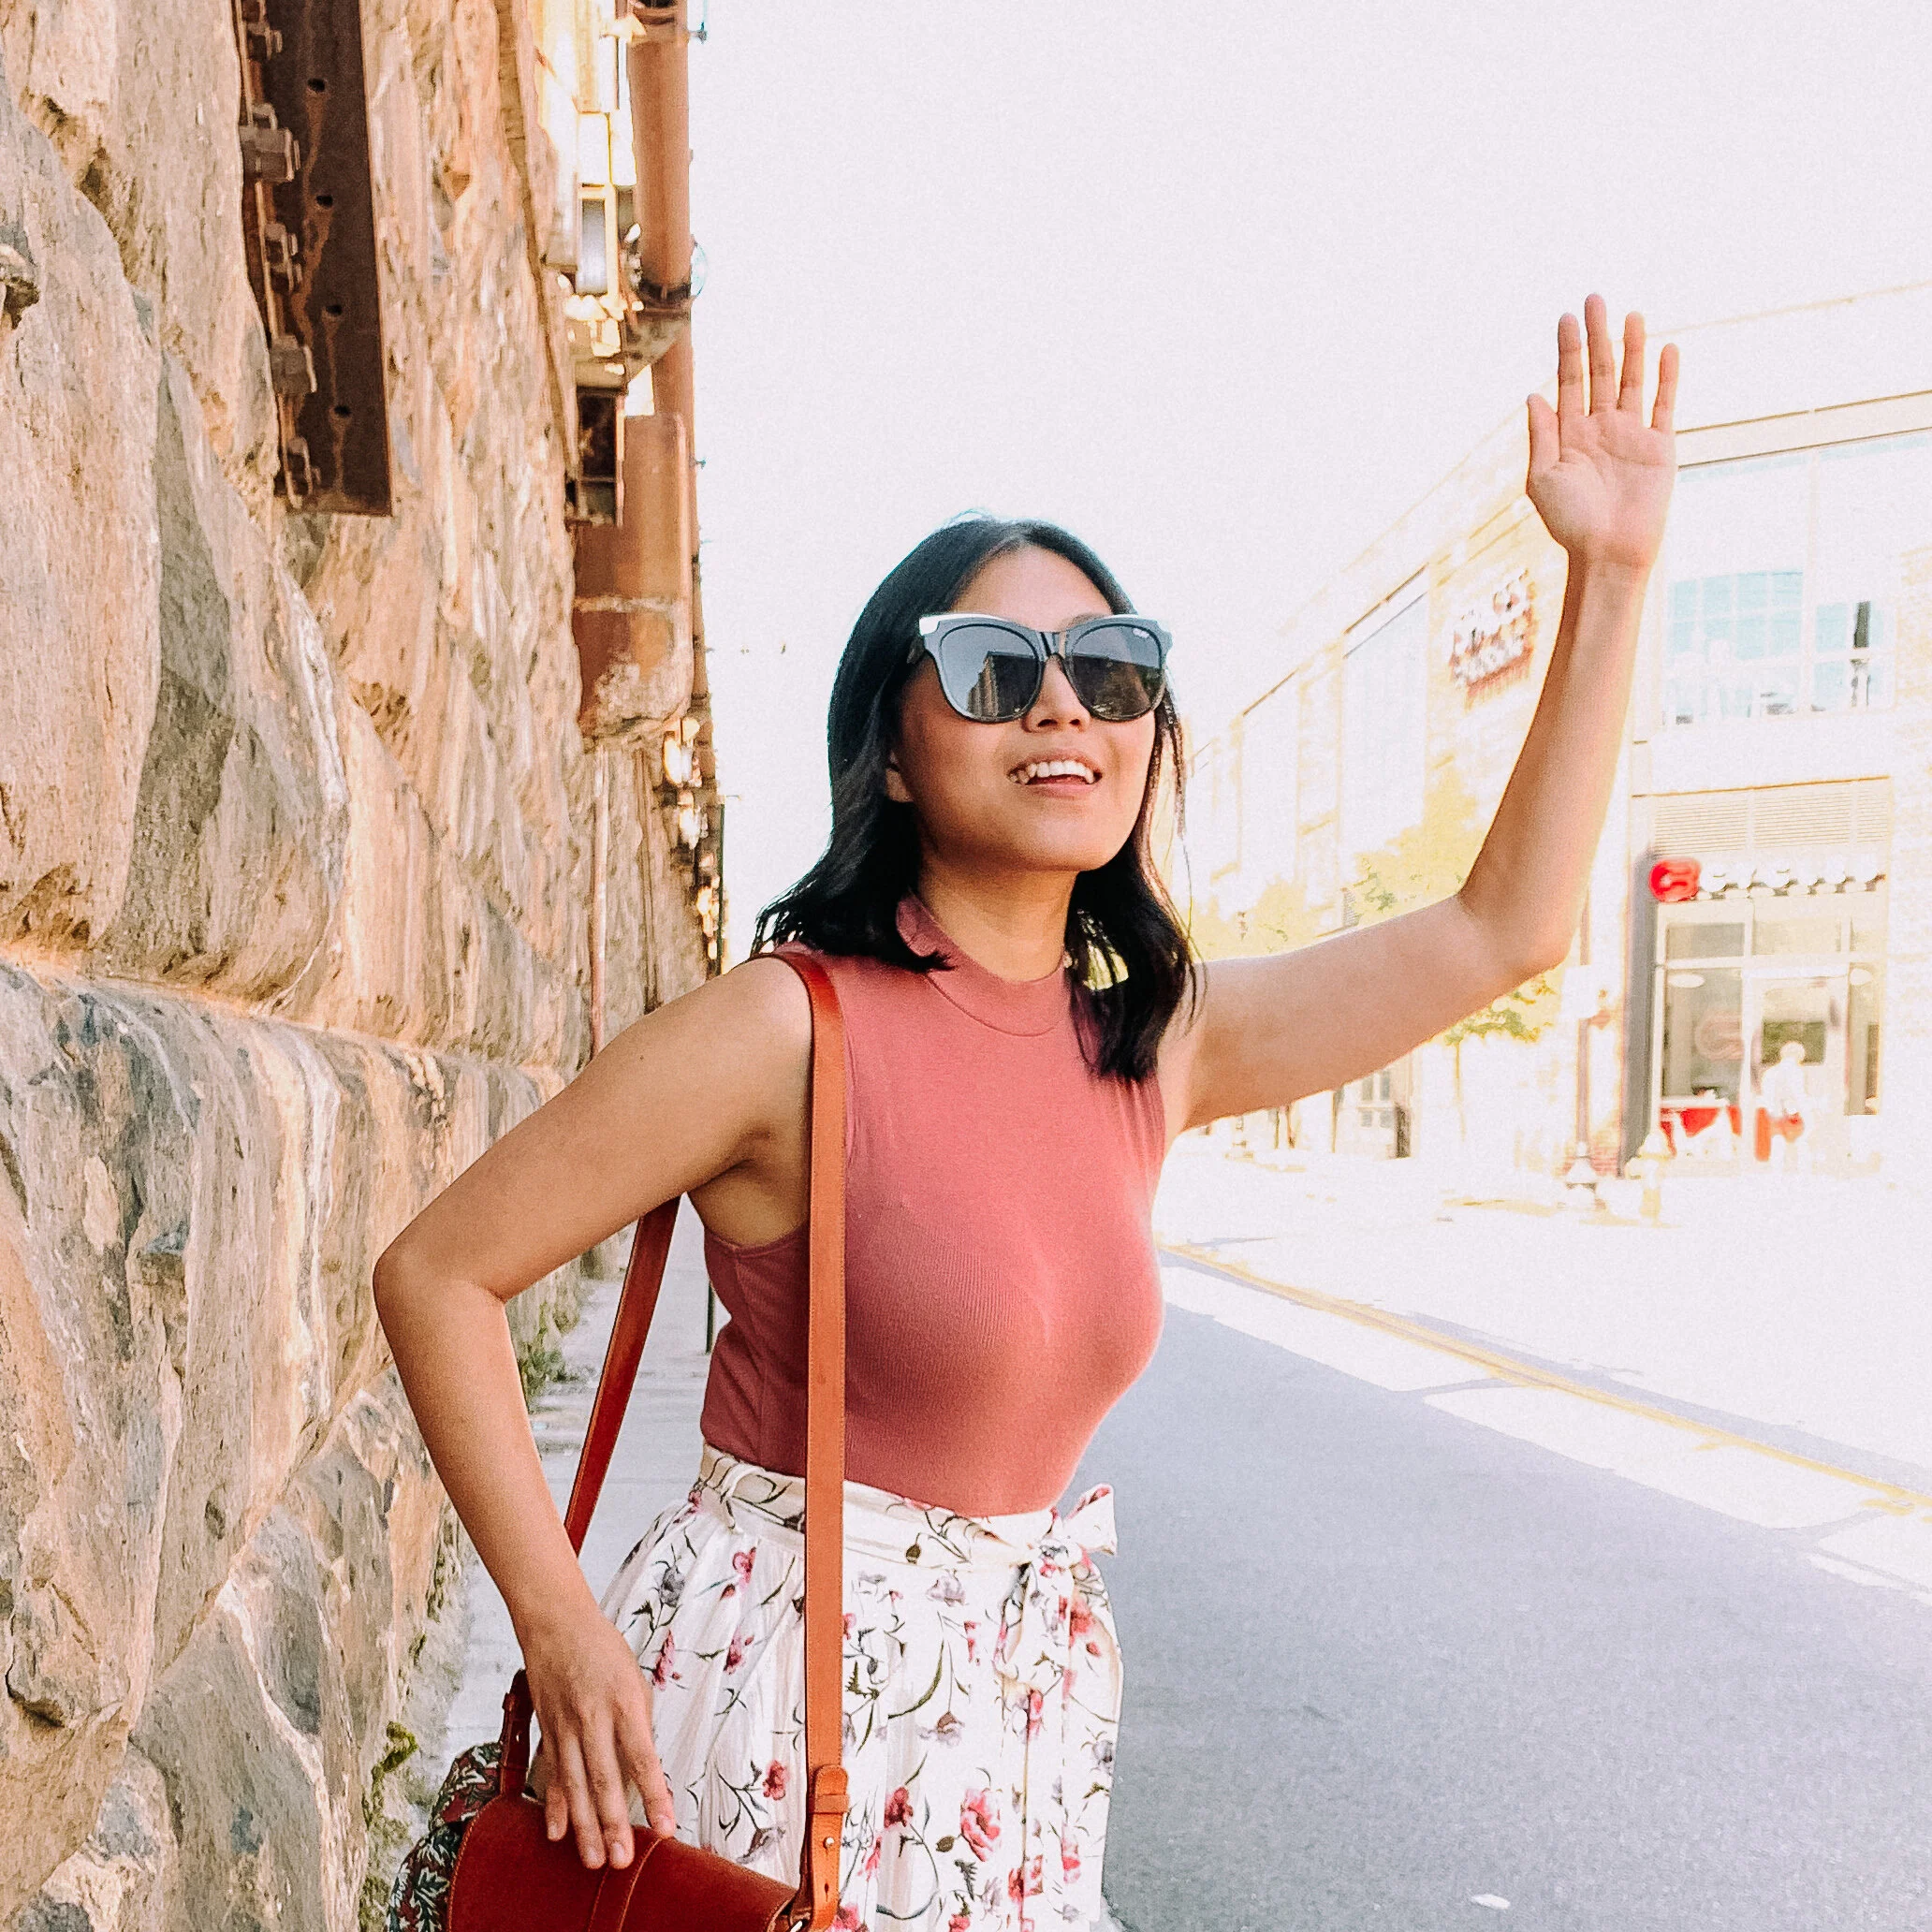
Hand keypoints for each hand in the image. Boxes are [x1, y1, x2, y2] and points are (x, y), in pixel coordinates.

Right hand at [521, 1597, 677, 1869]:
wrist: (557, 1625)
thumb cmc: (604, 1651)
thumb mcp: (635, 1680)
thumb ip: (638, 1724)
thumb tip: (643, 1770)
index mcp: (625, 1702)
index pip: (642, 1756)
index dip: (654, 1794)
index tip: (665, 1826)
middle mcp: (593, 1717)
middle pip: (604, 1778)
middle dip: (614, 1823)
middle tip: (621, 1860)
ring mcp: (566, 1727)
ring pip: (575, 1785)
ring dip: (584, 1826)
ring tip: (594, 1859)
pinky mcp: (548, 1731)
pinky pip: (553, 1774)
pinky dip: (554, 1805)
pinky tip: (556, 1832)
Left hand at [1526, 294, 1677, 572]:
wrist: (1608, 553)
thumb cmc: (1570, 523)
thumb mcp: (1543, 479)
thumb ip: (1542, 435)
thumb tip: (1533, 394)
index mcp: (1569, 435)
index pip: (1569, 381)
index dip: (1568, 350)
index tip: (1566, 317)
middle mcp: (1600, 429)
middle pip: (1601, 372)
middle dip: (1598, 337)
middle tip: (1595, 298)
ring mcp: (1631, 435)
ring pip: (1633, 381)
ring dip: (1633, 348)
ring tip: (1631, 314)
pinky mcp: (1659, 447)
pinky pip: (1664, 405)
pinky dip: (1667, 378)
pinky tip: (1668, 349)